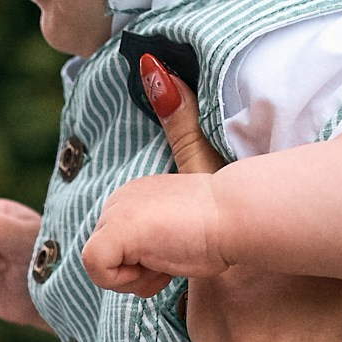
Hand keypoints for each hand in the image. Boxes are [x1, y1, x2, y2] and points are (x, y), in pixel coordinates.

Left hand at [83, 53, 226, 298]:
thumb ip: (181, 126)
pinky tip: (163, 266)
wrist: (242, 212)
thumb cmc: (234, 202)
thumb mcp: (203, 169)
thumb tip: (153, 60)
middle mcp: (120, 197)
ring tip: (176, 254)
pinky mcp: (113, 234)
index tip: (187, 240)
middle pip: (115, 258)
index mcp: (138, 191)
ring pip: (107, 268)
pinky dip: (132, 280)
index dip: (155, 255)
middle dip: (146, 269)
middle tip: (183, 249)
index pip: (128, 244)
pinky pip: (99, 271)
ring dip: (143, 276)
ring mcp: (114, 213)